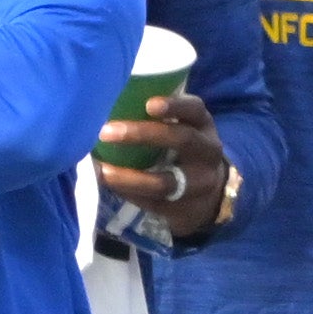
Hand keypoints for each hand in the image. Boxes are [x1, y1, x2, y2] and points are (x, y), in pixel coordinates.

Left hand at [95, 93, 226, 238]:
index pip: (194, 110)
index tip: (149, 105)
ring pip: (166, 182)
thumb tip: (105, 108)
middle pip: (181, 140)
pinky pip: (155, 203)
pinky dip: (128, 194)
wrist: (210, 191)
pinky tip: (108, 186)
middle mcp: (207, 152)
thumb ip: (155, 117)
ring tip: (102, 170)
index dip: (174, 105)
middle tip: (106, 132)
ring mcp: (201, 183)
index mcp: (203, 125)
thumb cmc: (181, 148)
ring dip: (129, 177)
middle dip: (142, 135)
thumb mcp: (181, 127)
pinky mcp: (187, 209)